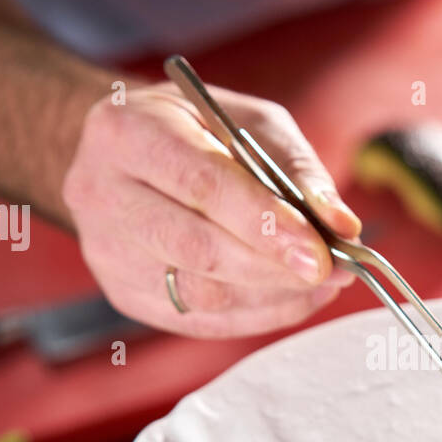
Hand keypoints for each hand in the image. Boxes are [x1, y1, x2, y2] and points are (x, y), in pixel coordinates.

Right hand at [62, 82, 360, 337]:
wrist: (129, 155)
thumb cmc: (196, 130)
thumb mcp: (250, 123)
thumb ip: (297, 170)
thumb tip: (342, 226)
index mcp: (126, 131)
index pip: (201, 185)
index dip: (264, 223)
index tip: (319, 250)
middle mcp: (100, 192)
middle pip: (196, 247)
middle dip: (273, 267)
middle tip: (332, 270)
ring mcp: (105, 250)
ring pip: (198, 293)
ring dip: (271, 295)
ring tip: (321, 282)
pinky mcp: (121, 291)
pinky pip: (197, 319)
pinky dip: (255, 316)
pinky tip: (292, 298)